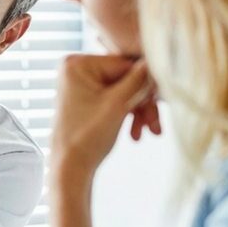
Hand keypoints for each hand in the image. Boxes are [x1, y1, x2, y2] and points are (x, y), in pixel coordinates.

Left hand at [51, 55, 159, 172]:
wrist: (70, 168)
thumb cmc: (87, 137)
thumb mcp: (118, 105)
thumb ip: (138, 80)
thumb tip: (156, 58)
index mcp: (77, 63)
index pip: (125, 64)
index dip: (144, 84)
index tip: (157, 103)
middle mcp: (76, 68)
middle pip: (125, 78)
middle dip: (142, 103)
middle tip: (154, 126)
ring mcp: (81, 82)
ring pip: (124, 90)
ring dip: (138, 111)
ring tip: (149, 132)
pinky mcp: (86, 96)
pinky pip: (115, 98)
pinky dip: (127, 114)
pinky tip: (136, 134)